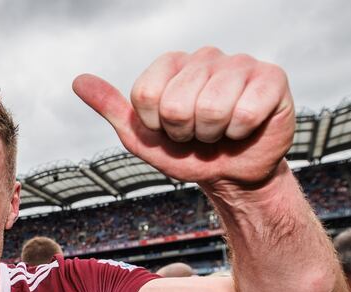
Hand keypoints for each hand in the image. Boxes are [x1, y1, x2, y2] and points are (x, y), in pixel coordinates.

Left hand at [73, 47, 294, 186]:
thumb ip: (112, 109)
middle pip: (176, 104)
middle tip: (198, 136)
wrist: (234, 175)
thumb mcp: (143, 138)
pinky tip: (245, 129)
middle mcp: (205, 56)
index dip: (157, 127)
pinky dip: (241, 132)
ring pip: (212, 108)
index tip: (171, 131)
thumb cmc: (188, 154)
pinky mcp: (272, 78)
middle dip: (185, 134)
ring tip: (220, 133)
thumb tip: (78, 80)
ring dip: (214, 135)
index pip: (145, 95)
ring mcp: (240, 63)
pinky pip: (245, 111)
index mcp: (172, 64)